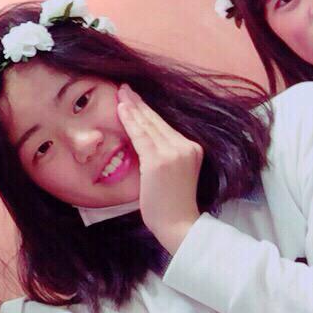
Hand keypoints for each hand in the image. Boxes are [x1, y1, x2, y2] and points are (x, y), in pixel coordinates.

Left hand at [116, 84, 201, 253]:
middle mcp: (186, 146)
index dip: (148, 110)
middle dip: (138, 103)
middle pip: (156, 120)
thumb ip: (164, 155)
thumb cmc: (172, 204)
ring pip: (148, 125)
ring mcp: (173, 153)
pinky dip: (130, 121)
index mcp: (192, 148)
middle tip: (124, 88)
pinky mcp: (159, 161)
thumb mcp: (173, 173)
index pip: (164, 125)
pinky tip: (121, 109)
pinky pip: (140, 136)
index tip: (135, 98)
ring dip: (132, 107)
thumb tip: (145, 142)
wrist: (179, 224)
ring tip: (120, 93)